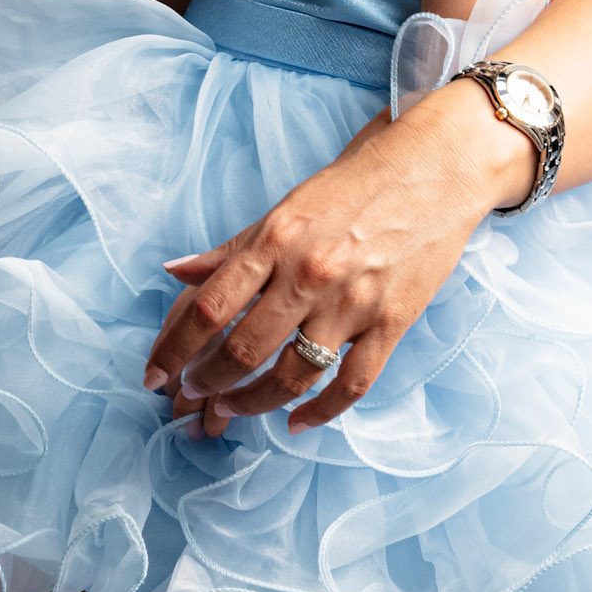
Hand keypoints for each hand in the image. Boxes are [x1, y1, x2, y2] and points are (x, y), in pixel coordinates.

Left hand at [145, 83, 536, 432]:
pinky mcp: (392, 323)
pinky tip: (296, 422)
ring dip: (253, 403)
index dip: (173, 349)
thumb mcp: (286, 208)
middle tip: (192, 396)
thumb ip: (232, 248)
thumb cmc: (357, 184)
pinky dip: (319, 413)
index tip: (155, 374)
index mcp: (276, 239)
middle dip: (208, 383)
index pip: (208, 307)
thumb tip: (176, 271)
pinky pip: (350, 384)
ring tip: (231, 410)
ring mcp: (353, 303)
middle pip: (243, 350)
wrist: (436, 169)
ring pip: (292, 376)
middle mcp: (309, 274)